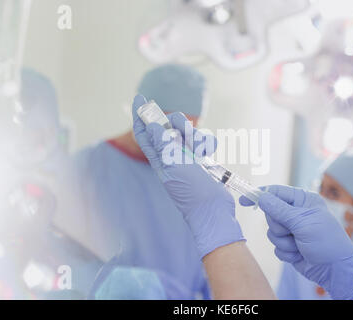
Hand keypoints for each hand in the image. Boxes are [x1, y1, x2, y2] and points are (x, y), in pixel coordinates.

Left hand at [132, 95, 243, 258]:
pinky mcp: (202, 159)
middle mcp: (171, 155)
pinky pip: (203, 141)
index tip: (140, 98)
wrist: (213, 209)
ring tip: (200, 151)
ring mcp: (187, 157)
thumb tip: (151, 124)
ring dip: (196, 136)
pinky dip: (207, 144)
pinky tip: (209, 154)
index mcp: (159, 158)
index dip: (140, 115)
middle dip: (176, 124)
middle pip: (168, 127)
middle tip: (183, 131)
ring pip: (188, 132)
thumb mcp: (173, 165)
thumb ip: (162, 144)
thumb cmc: (191, 191)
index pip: (144, 132)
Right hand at [240, 185, 352, 299]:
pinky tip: (299, 254)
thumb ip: (280, 210)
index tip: (244, 200)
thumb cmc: (326, 241)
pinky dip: (286, 251)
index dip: (260, 195)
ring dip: (283, 241)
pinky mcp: (289, 244)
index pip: (276, 192)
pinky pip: (275, 246)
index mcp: (303, 201)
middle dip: (279, 226)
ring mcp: (292, 229)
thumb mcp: (303, 223)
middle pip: (270, 214)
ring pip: (271, 232)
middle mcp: (296, 213)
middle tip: (292, 232)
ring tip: (299, 245)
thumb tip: (262, 197)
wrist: (334, 270)